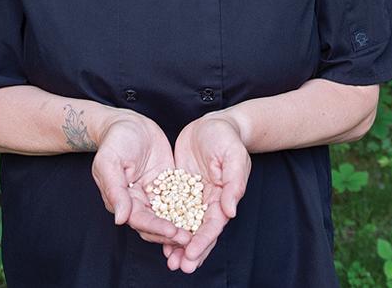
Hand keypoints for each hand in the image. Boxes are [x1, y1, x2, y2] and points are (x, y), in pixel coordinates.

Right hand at [91, 111, 191, 246]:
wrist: (128, 123)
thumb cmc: (116, 140)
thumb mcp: (110, 161)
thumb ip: (115, 190)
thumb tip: (121, 219)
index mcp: (122, 200)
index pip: (140, 220)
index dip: (157, 227)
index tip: (173, 232)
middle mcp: (138, 202)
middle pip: (155, 225)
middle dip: (171, 234)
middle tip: (190, 240)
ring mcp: (153, 195)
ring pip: (168, 218)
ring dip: (180, 229)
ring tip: (197, 236)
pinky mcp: (166, 185)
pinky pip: (178, 202)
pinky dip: (187, 212)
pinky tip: (203, 219)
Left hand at [164, 113, 250, 272]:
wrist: (214, 123)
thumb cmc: (227, 137)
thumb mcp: (233, 156)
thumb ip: (233, 183)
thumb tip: (230, 212)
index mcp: (224, 196)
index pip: (213, 224)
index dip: (203, 241)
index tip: (192, 254)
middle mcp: (209, 201)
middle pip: (200, 232)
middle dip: (191, 251)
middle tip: (179, 267)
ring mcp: (194, 196)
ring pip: (186, 225)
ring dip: (178, 244)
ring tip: (169, 262)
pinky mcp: (180, 188)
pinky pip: (172, 210)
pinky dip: (167, 224)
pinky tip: (157, 237)